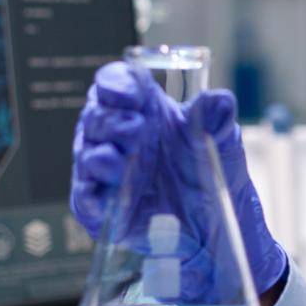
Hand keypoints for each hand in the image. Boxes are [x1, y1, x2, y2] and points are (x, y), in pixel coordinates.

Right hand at [71, 62, 285, 296]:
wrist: (214, 222)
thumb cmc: (208, 169)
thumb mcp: (220, 139)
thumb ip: (217, 117)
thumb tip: (219, 100)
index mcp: (141, 107)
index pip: (115, 82)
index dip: (117, 83)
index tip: (133, 93)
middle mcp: (117, 135)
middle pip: (96, 115)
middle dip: (111, 119)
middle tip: (136, 128)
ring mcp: (106, 171)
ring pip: (87, 154)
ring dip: (100, 155)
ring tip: (120, 160)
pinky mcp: (101, 206)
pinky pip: (85, 197)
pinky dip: (92, 194)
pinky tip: (109, 193)